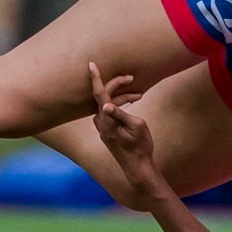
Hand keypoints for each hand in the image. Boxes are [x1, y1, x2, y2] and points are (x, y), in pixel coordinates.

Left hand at [88, 63, 158, 195]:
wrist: (137, 166)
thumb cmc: (140, 146)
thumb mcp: (136, 127)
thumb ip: (121, 114)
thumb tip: (107, 106)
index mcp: (107, 120)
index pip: (99, 94)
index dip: (96, 78)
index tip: (91, 64)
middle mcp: (100, 123)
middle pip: (104, 96)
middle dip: (117, 85)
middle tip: (132, 78)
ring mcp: (102, 128)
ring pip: (108, 104)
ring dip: (122, 96)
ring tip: (139, 95)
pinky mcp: (106, 131)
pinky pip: (109, 111)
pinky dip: (119, 104)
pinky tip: (131, 103)